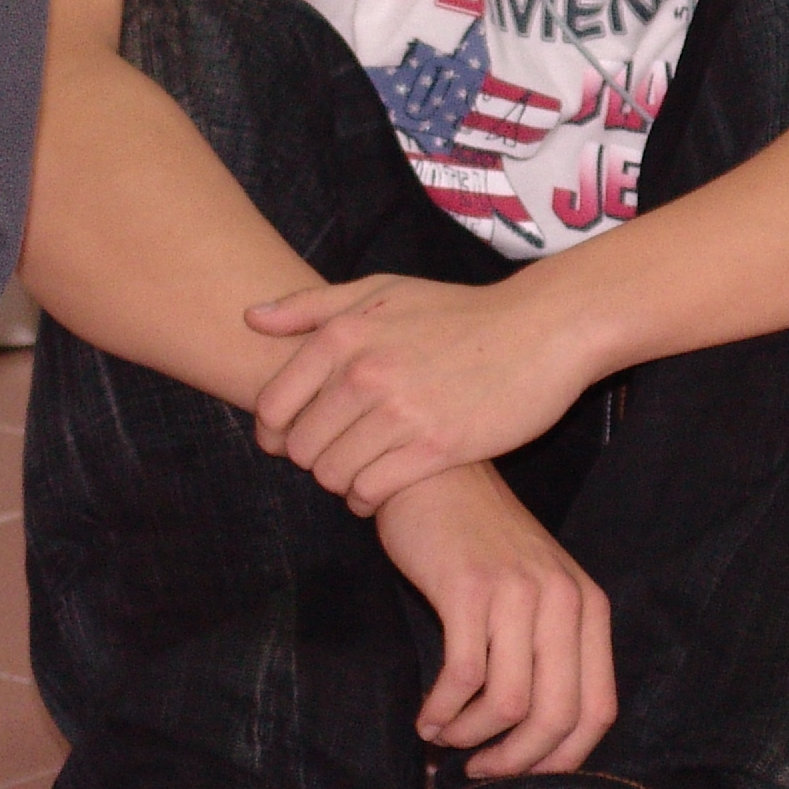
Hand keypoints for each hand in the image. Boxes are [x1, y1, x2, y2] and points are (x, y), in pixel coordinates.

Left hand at [246, 274, 589, 511]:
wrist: (539, 330)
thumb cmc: (455, 311)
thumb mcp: (381, 290)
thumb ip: (311, 306)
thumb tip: (250, 317)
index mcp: (343, 336)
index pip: (273, 406)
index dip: (272, 432)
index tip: (288, 438)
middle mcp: (364, 373)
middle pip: (300, 446)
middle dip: (308, 458)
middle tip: (330, 456)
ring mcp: (400, 412)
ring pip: (333, 473)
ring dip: (338, 481)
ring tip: (354, 473)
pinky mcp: (437, 447)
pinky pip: (372, 491)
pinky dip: (366, 498)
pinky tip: (376, 489)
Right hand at [376, 467, 615, 777]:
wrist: (434, 475)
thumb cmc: (478, 538)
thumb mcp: (536, 586)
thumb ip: (548, 645)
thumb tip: (531, 736)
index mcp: (588, 606)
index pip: (597, 709)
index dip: (563, 756)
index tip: (527, 775)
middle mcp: (562, 600)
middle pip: (556, 714)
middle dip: (517, 760)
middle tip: (481, 770)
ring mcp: (517, 593)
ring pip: (508, 702)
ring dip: (471, 735)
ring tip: (444, 737)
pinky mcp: (468, 590)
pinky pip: (464, 674)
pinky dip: (443, 708)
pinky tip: (427, 715)